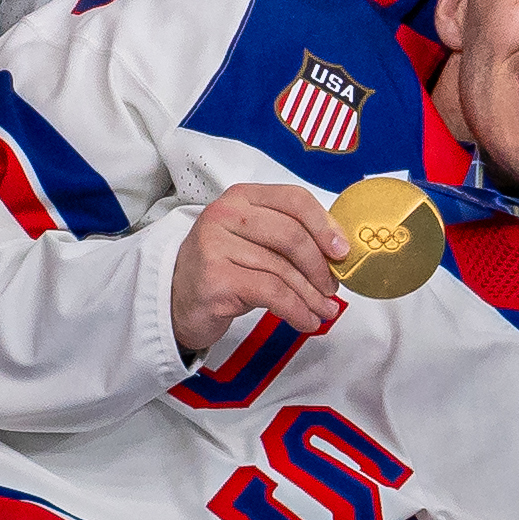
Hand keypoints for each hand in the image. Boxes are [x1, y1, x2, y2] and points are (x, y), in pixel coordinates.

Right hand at [172, 180, 348, 353]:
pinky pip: (272, 294)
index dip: (325, 226)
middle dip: (320, 266)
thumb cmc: (224, 269)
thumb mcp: (253, 242)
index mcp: (242, 197)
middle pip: (292, 235)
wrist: (176, 299)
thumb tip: (339, 253)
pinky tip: (306, 321)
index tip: (342, 252)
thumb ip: (288, 238)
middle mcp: (225, 215)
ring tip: (325, 311)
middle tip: (332, 289)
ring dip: (312, 296)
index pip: (294, 200)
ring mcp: (216, 245)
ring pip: (284, 270)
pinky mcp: (216, 279)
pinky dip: (296, 310)